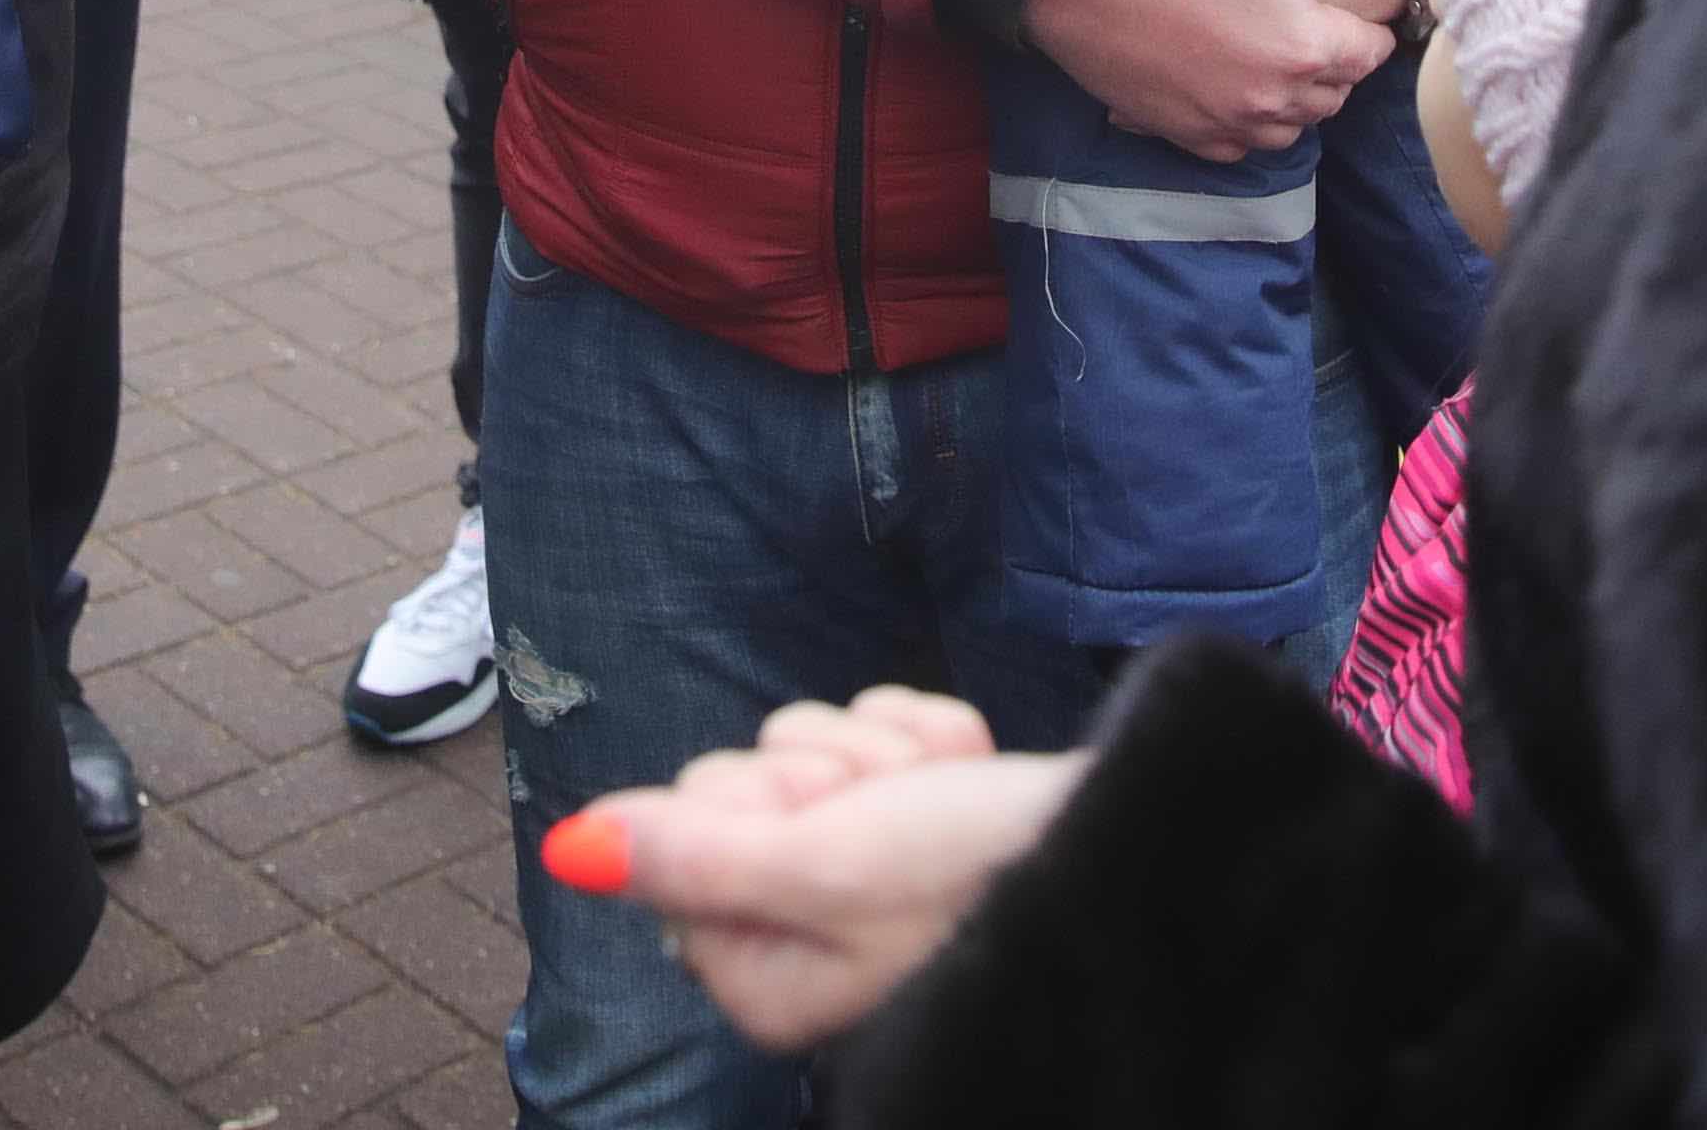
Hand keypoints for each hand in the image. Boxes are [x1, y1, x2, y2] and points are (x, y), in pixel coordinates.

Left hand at [541, 691, 1079, 1055]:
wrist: (1137, 848)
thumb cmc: (983, 876)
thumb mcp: (824, 862)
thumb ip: (690, 854)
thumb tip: (569, 847)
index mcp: (769, 973)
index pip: (684, 838)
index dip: (749, 803)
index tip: (822, 816)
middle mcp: (807, 930)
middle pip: (741, 785)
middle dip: (823, 768)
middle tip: (892, 806)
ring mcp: (867, 871)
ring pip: (812, 746)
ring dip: (883, 747)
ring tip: (945, 789)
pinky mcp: (924, 812)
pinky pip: (880, 731)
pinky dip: (930, 736)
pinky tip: (971, 769)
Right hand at [1020, 0, 1400, 163]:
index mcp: (1301, 44)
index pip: (1367, 55)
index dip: (1372, 32)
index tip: (1364, 16)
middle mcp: (1268, 98)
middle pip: (1331, 96)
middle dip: (1336, 66)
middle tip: (1322, 31)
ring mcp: (1221, 122)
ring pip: (1287, 130)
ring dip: (1295, 101)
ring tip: (1281, 63)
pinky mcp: (1178, 132)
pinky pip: (1234, 147)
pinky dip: (1244, 123)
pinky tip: (1233, 90)